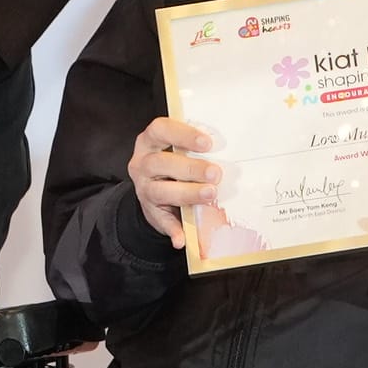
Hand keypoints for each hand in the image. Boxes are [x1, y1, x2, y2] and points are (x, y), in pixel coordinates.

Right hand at [126, 115, 225, 246]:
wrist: (156, 193)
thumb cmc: (175, 164)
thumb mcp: (178, 151)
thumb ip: (194, 149)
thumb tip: (225, 150)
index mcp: (149, 142)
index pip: (160, 129)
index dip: (182, 135)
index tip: (207, 143)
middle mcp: (142, 164)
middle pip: (159, 163)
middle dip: (190, 168)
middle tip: (215, 174)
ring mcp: (143, 189)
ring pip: (159, 191)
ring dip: (186, 193)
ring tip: (209, 195)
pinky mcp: (150, 212)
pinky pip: (161, 221)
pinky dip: (173, 229)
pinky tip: (183, 237)